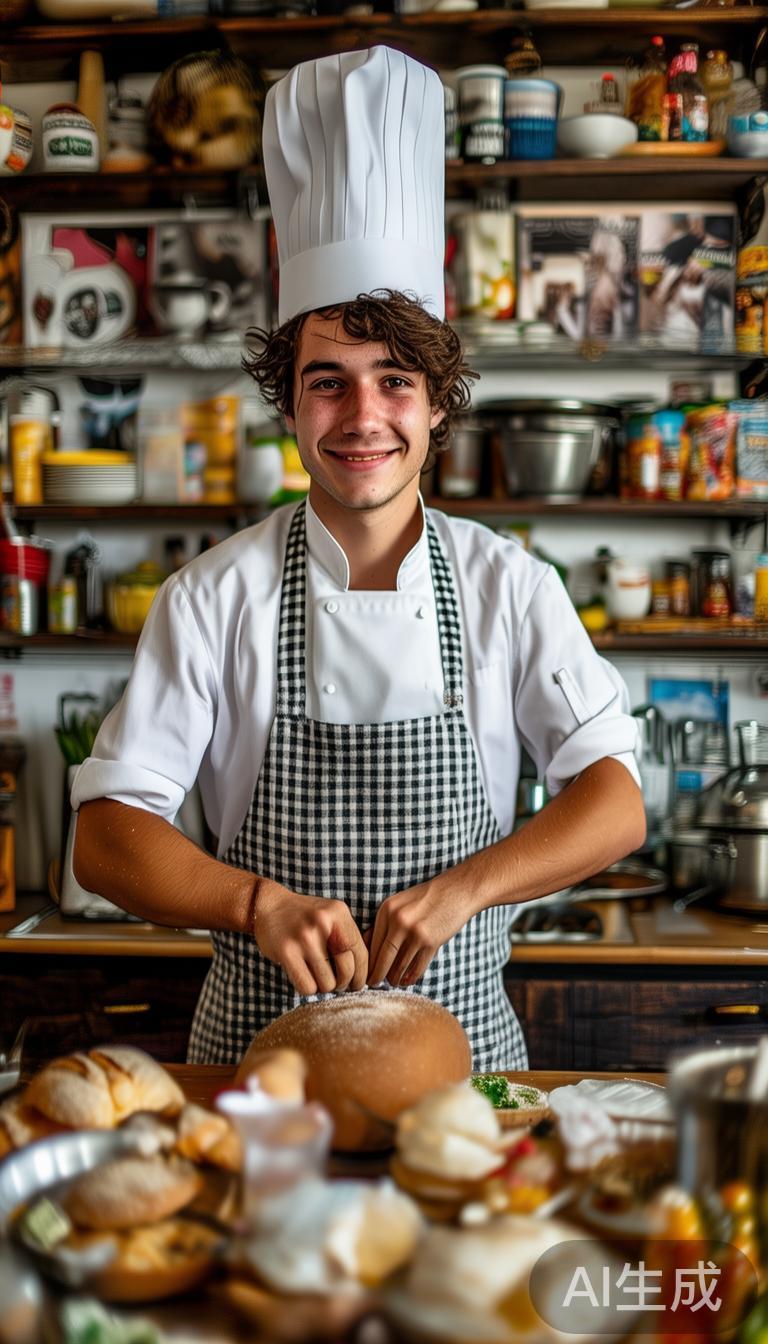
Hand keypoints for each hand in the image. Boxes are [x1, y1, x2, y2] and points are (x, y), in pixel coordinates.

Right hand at [252, 880, 367, 995]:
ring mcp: (304, 937)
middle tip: (336, 983)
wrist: (268, 905)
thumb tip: (366, 975)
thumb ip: (347, 937)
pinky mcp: (287, 951)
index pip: (361, 953)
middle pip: (346, 972)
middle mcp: (324, 923)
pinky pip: (307, 987)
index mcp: (339, 913)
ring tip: (316, 977)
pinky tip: (303, 977)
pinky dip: (308, 988)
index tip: (358, 984)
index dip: (362, 974)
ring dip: (323, 987)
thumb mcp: (330, 916)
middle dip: (343, 984)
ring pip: (327, 984)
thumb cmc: (305, 917)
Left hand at [365, 880, 474, 987]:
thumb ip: (384, 922)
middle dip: (376, 975)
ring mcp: (415, 932)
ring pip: (399, 966)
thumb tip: (366, 945)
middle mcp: (398, 921)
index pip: (372, 943)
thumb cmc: (425, 898)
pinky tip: (406, 980)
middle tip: (373, 984)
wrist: (456, 891)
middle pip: (383, 958)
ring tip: (392, 982)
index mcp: (387, 910)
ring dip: (394, 978)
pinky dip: (410, 978)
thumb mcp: (400, 903)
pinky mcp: (431, 942)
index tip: (366, 971)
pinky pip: (417, 968)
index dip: (368, 962)